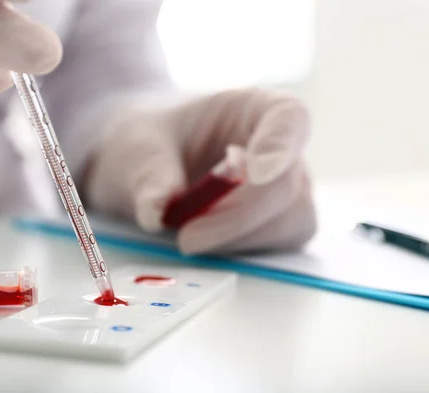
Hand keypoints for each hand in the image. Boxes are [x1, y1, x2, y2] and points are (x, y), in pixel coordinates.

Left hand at [83, 88, 316, 254]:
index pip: (289, 118)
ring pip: (289, 222)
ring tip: (185, 234)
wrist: (146, 166)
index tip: (256, 172)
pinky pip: (276, 245)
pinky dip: (237, 249)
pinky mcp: (278, 226)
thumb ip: (149, 175)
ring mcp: (286, 189)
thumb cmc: (151, 143)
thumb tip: (156, 214)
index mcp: (257, 108)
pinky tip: (202, 241)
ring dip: (238, 238)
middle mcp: (282, 148)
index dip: (280, 146)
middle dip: (240, 216)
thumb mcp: (139, 147)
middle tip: (187, 236)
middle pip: (287, 185)